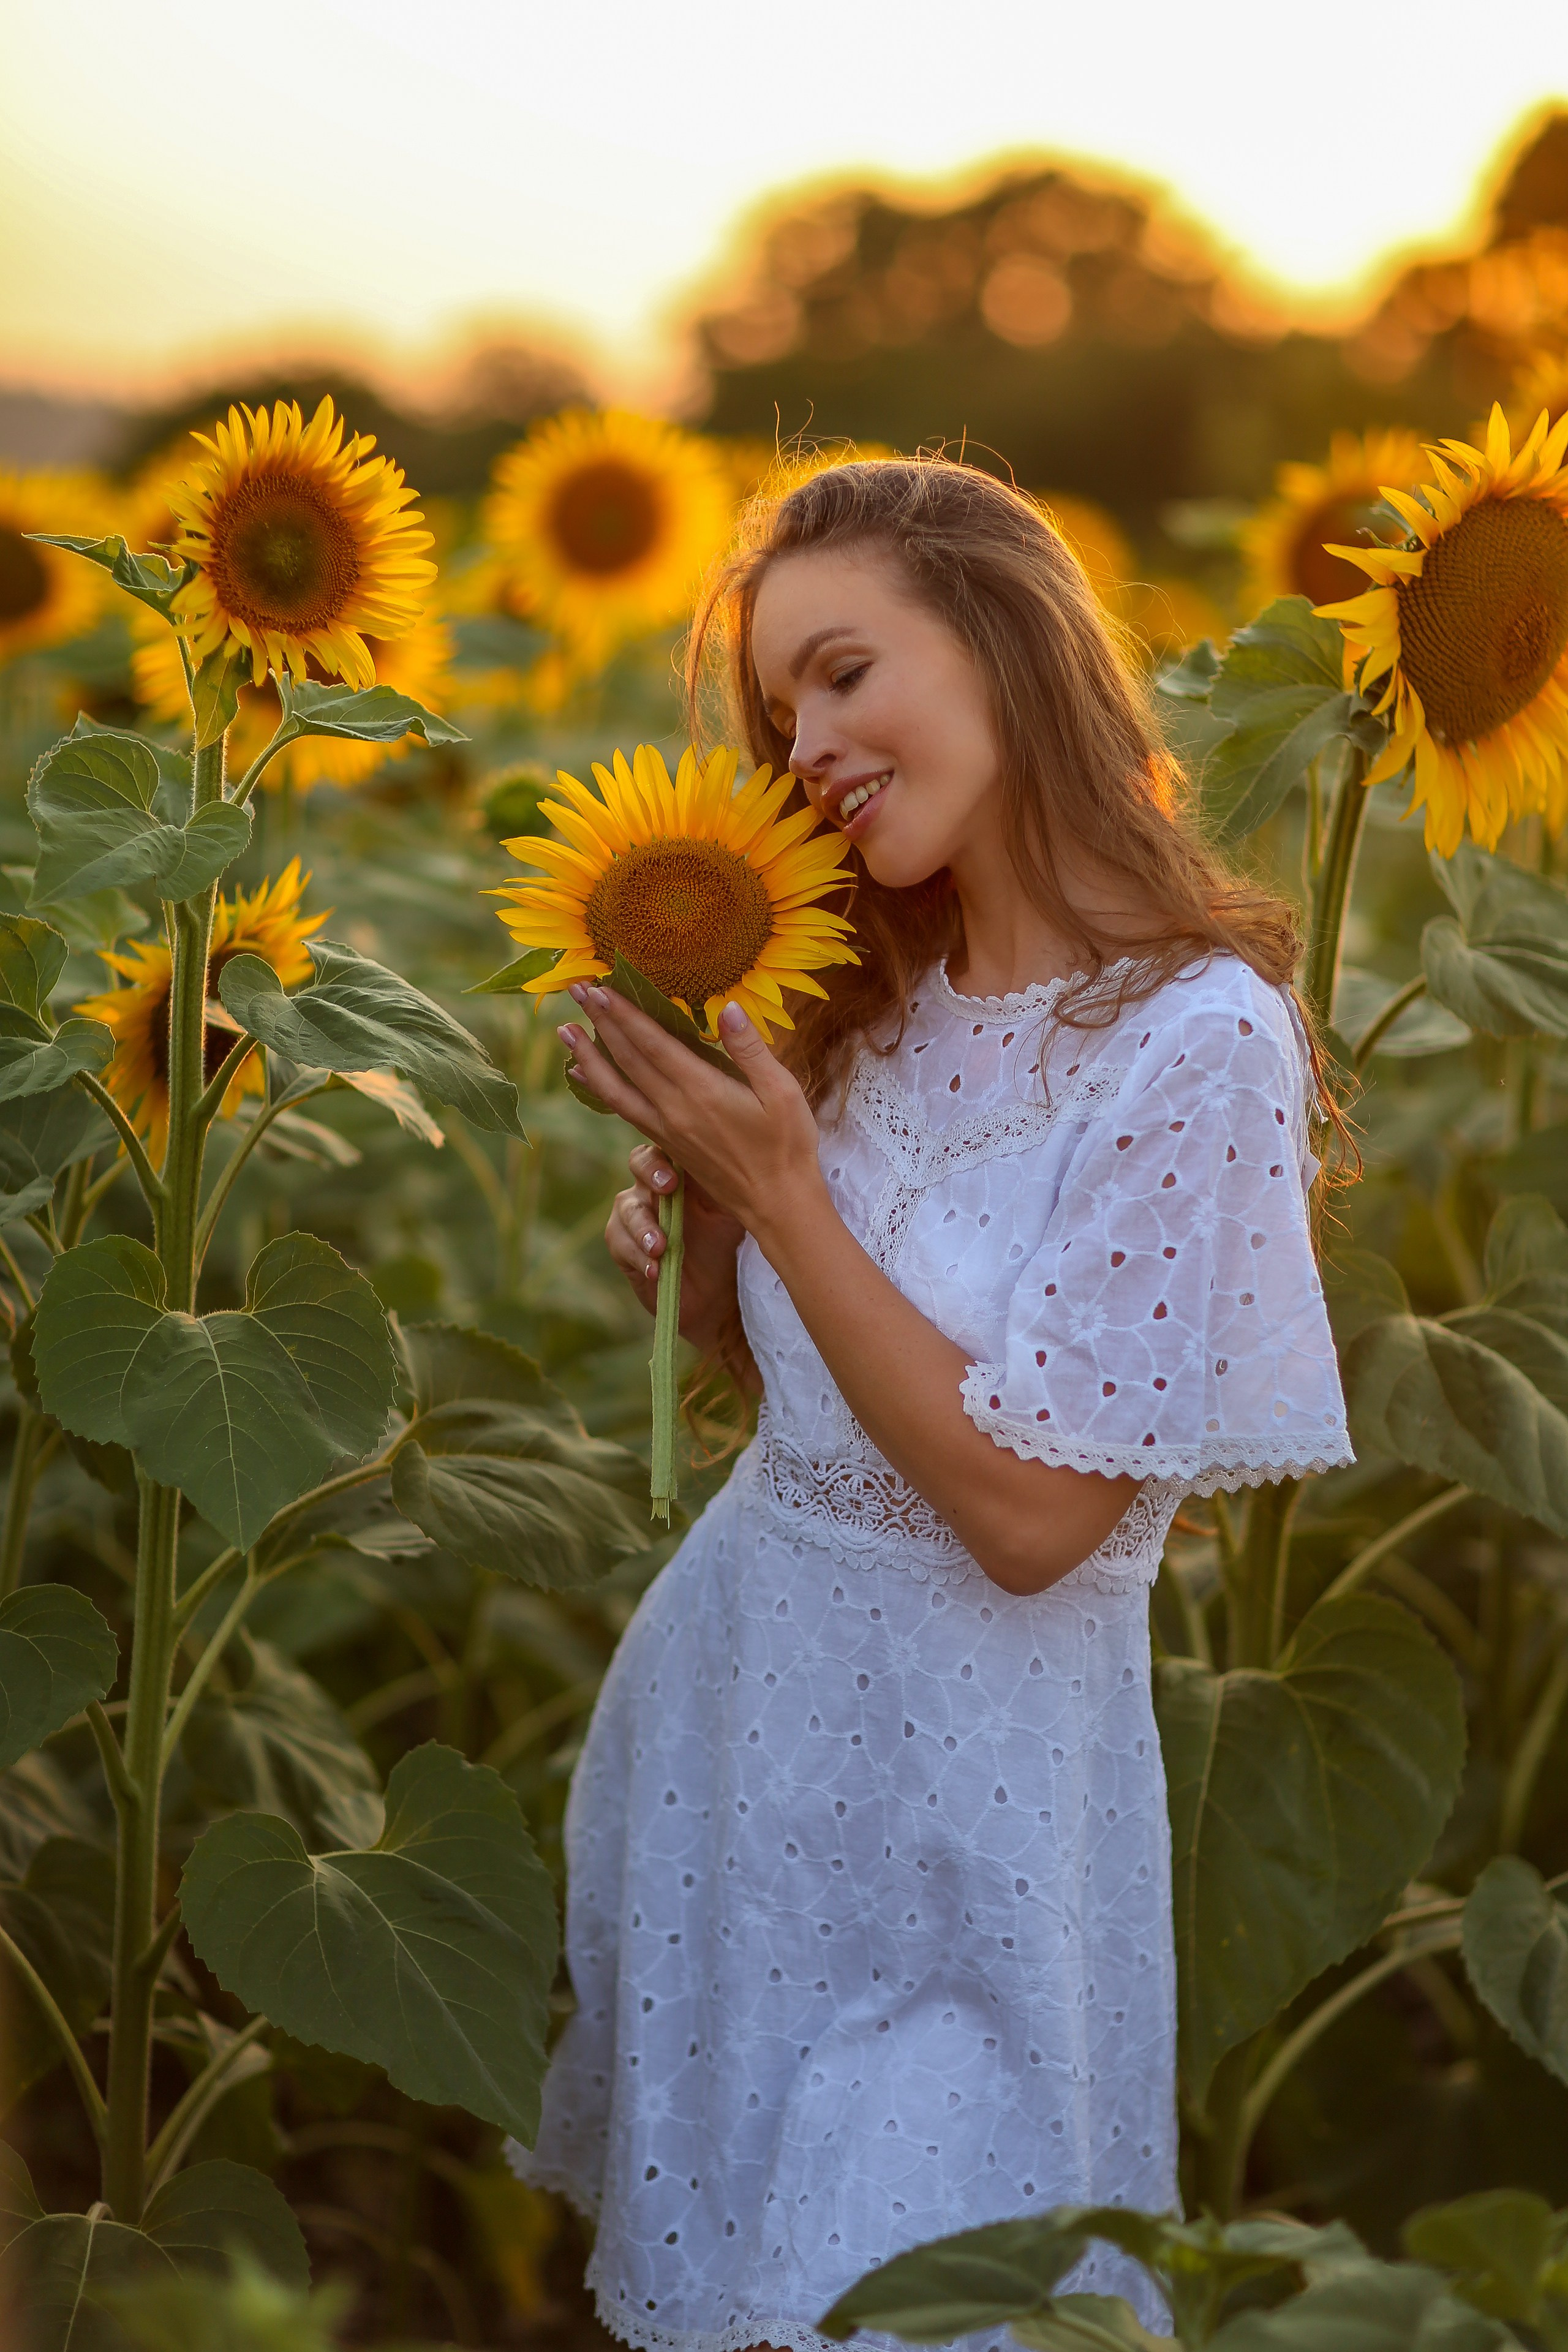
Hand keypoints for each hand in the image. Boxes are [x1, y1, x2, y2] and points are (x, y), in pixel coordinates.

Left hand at [561, 987, 827, 1252]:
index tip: (599, 987)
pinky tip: (584, 1076)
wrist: (776, 1204)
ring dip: (587, 1057)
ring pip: (614, 1087)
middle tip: (576, 991)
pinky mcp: (666, 1143)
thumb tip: (728, 1008)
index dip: (623, 1013)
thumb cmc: (786, 1145)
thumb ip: (750, 1049)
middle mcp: (674, 1109)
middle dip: (600, 1022)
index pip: (652, 1043)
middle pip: (627, 1059)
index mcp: (702, 1090)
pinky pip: (622, 1110)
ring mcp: (666, 1128)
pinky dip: (600, 1088)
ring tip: (563, 1031)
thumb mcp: (782, 1092)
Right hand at [605, 1142, 745, 1347]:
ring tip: (660, 1247)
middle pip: (640, 1161)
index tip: (679, 1175)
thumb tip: (742, 1159)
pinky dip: (638, 1256)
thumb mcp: (735, 1214)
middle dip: (651, 1172)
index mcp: (682, 1172)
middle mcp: (654, 1186)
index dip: (669, 1152)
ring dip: (643, 1226)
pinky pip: (620, 1242)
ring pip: (627, 1206)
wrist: (714, 1294)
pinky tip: (655, 1270)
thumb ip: (731, 1186)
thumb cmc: (725, 1244)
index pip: (668, 1145)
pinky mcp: (623, 1246)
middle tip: (667, 1190)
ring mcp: (635, 1214)